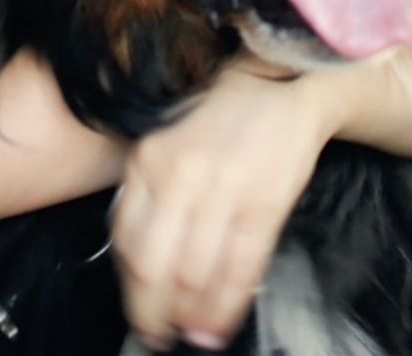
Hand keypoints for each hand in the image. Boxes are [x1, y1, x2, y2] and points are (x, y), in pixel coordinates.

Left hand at [111, 55, 330, 350]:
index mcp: (149, 159)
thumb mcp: (169, 140)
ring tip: (193, 338)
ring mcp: (222, 189)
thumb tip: (139, 259)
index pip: (127, 239)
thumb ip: (150, 189)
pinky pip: (240, 267)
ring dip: (193, 317)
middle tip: (158, 336)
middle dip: (154, 312)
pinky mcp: (264, 201)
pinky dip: (228, 304)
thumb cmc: (223, 115)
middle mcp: (179, 175)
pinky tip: (222, 323)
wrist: (285, 81)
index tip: (139, 313)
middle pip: (155, 265)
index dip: (131, 288)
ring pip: (196, 274)